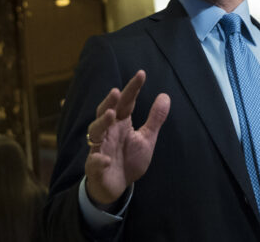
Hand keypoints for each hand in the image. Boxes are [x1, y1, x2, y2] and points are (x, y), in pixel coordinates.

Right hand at [84, 70, 170, 206]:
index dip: (133, 88)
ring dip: (102, 123)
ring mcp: (99, 148)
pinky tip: (105, 159)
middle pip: (105, 112)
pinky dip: (98, 160)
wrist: (116, 186)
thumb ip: (155, 118)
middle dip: (110, 102)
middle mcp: (108, 132)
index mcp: (121, 123)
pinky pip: (93, 162)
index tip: (141, 74)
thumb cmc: (130, 159)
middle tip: (117, 91)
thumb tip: (165, 95)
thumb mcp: (146, 138)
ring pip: (95, 132)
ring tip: (112, 114)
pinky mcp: (95, 167)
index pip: (126, 102)